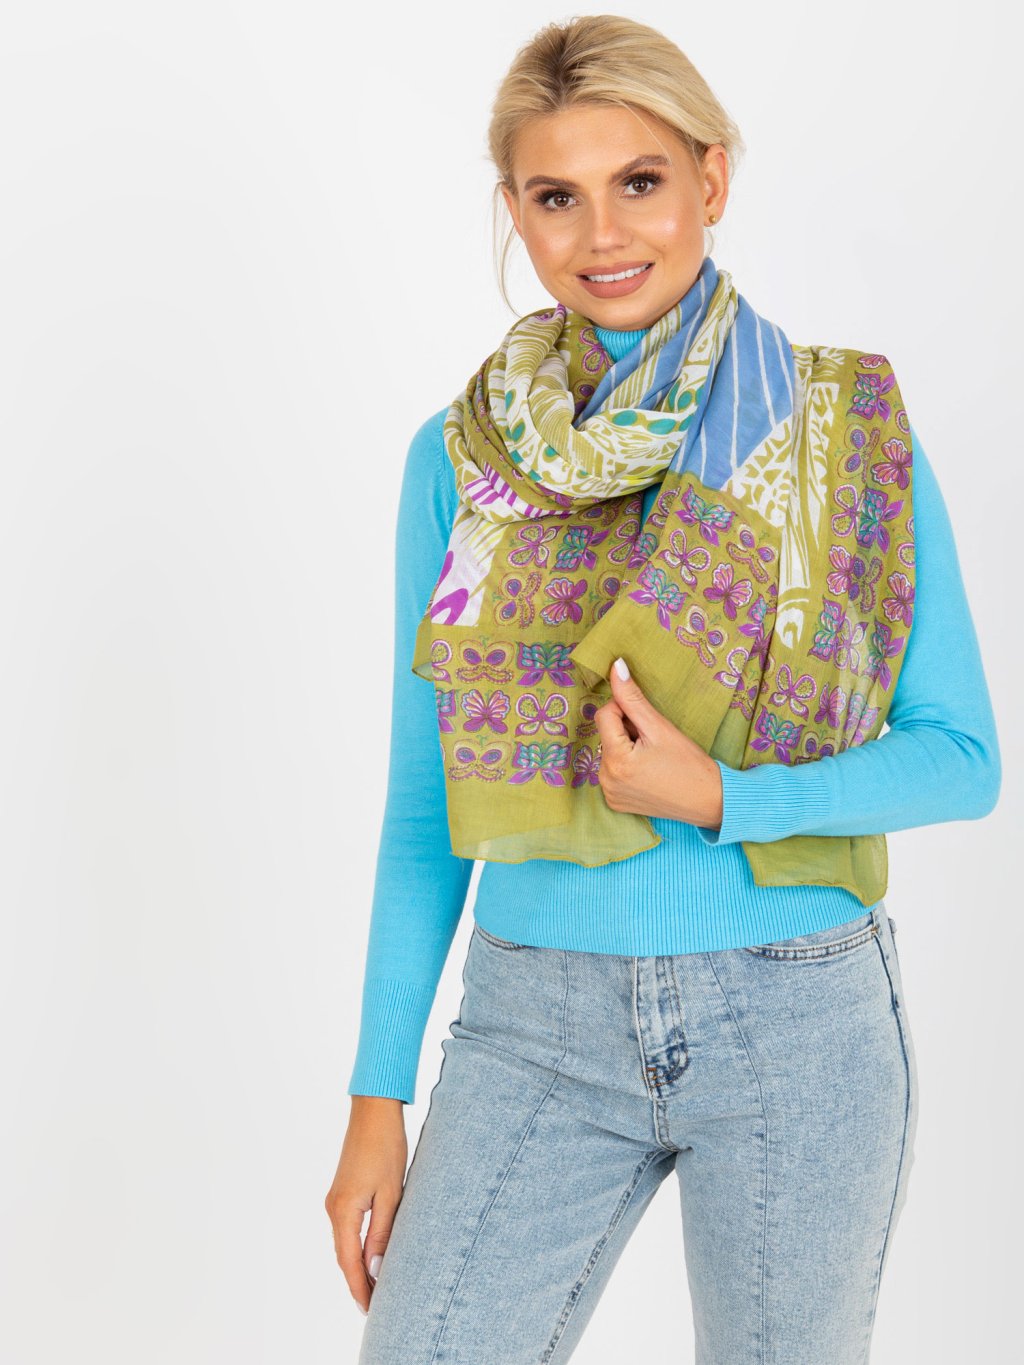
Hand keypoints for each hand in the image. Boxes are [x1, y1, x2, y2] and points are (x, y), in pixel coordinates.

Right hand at [325, 1095, 407, 1315]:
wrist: (374, 1111)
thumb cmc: (386, 1147)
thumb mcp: (391, 1193)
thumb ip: (382, 1232)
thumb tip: (374, 1267)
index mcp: (344, 1210)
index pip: (349, 1262)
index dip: (360, 1288)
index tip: (371, 1309)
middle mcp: (333, 1208)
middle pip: (344, 1256)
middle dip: (358, 1281)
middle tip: (376, 1305)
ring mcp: (335, 1199)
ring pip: (345, 1243)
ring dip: (357, 1264)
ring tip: (376, 1285)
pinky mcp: (342, 1191)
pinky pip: (347, 1228)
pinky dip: (356, 1246)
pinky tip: (369, 1254)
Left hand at [593, 656, 723, 829]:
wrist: (709, 800)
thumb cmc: (689, 764)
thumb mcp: (661, 727)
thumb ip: (633, 697)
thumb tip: (616, 666)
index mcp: (616, 760)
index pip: (604, 714)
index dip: (625, 710)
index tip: (647, 722)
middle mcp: (606, 780)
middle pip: (605, 735)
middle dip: (626, 730)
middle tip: (653, 742)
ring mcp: (610, 793)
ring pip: (609, 752)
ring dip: (625, 746)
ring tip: (653, 757)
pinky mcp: (615, 802)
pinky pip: (613, 772)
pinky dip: (626, 766)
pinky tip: (647, 771)